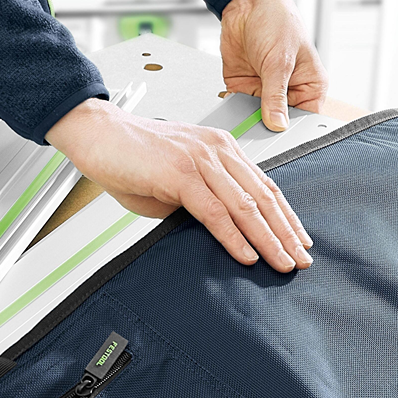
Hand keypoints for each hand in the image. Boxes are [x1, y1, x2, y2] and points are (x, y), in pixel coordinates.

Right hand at [46, 98, 312, 271]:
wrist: (96, 133)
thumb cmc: (128, 156)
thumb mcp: (173, 182)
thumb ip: (198, 201)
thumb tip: (215, 228)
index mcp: (219, 148)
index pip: (263, 185)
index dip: (284, 215)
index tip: (298, 239)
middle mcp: (217, 150)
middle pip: (263, 197)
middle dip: (286, 232)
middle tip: (301, 259)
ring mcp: (201, 160)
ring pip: (246, 206)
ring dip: (268, 239)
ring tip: (283, 263)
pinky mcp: (181, 174)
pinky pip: (216, 212)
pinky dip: (234, 237)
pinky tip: (248, 255)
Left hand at [220, 0, 327, 131]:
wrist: (246, 2)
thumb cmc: (277, 21)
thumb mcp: (280, 61)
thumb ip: (276, 96)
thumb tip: (278, 125)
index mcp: (310, 86)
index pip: (306, 120)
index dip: (293, 132)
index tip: (279, 139)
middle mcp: (288, 92)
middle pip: (279, 123)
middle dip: (267, 127)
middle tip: (256, 132)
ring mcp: (264, 90)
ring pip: (256, 117)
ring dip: (246, 119)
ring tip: (241, 120)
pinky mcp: (243, 87)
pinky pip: (237, 107)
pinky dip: (231, 109)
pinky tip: (228, 106)